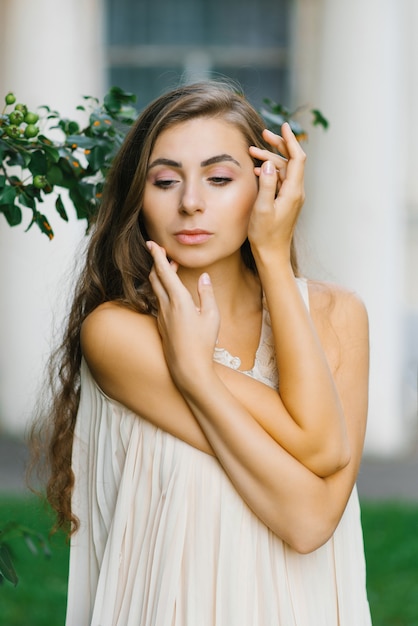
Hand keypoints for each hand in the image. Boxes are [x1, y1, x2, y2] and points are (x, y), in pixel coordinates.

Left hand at [147, 241, 219, 389]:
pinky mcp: (161, 324)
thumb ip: (207, 294)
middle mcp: (166, 306)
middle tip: (162, 252)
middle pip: (155, 278)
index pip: (164, 271)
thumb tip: (204, 277)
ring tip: (169, 269)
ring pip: (154, 289)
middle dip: (157, 263)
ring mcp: (161, 316)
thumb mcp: (212, 317)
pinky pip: (157, 301)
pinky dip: (160, 289)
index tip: (152, 244)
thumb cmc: (202, 343)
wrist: (187, 368)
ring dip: (159, 276)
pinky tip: (170, 292)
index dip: (157, 256)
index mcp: (179, 300)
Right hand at [248, 123, 305, 261]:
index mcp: (293, 191)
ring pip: (283, 170)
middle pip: (291, 161)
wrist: (272, 255)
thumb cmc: (265, 235)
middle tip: (264, 134)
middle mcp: (296, 192)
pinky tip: (258, 171)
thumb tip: (270, 163)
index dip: (290, 141)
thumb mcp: (262, 209)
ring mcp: (292, 197)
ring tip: (252, 152)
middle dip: (278, 146)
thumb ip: (267, 184)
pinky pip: (280, 181)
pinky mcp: (286, 202)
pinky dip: (270, 172)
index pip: (297, 159)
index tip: (283, 126)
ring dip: (270, 159)